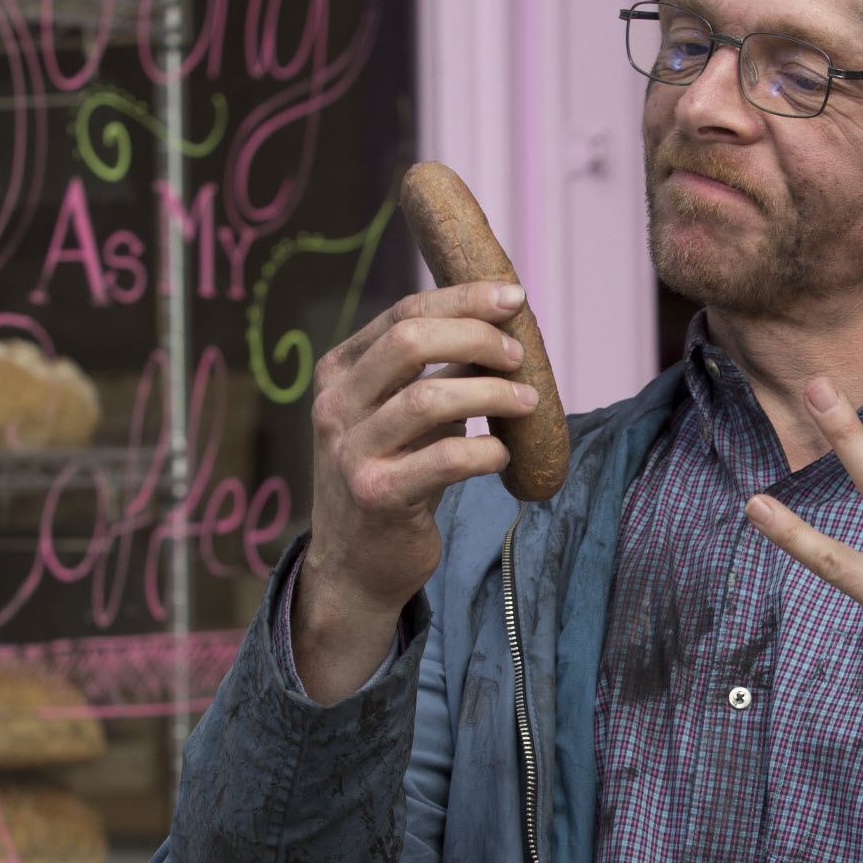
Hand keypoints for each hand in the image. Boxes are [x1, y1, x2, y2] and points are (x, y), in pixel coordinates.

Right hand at [294, 282, 540, 702]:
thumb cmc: (393, 477)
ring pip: (428, 398)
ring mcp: (350, 451)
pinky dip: (485, 450)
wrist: (355, 564)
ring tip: (528, 401)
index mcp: (338, 372)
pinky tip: (502, 453)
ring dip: (491, 393)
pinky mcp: (376, 496)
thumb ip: (433, 373)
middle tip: (519, 355)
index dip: (463, 299)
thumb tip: (500, 327)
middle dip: (476, 337)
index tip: (512, 298)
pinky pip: (444, 460)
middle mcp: (334, 406)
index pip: (403, 314)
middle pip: (409, 341)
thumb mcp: (401, 417)